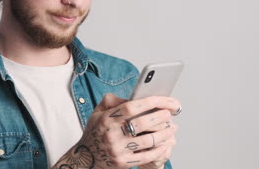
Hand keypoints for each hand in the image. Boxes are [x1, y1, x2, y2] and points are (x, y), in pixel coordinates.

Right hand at [53, 93, 179, 168]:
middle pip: (142, 123)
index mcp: (107, 119)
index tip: (165, 100)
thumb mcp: (97, 113)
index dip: (151, 102)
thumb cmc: (95, 132)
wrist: (86, 158)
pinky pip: (147, 156)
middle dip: (161, 117)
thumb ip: (112, 101)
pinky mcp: (124, 162)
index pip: (131, 107)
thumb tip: (132, 96)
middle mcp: (112, 134)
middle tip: (170, 113)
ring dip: (164, 133)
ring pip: (148, 140)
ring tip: (172, 128)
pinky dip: (160, 149)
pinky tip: (166, 143)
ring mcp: (118, 149)